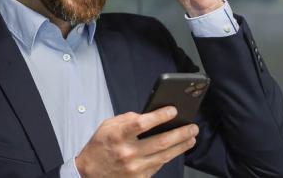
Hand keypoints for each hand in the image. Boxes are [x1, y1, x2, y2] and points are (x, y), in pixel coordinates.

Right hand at [75, 106, 198, 177]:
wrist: (89, 173)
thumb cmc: (100, 146)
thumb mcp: (108, 126)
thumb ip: (128, 119)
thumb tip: (151, 115)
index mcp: (117, 135)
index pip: (142, 123)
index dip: (160, 116)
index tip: (173, 110)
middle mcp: (127, 152)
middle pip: (160, 141)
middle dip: (181, 133)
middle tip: (193, 127)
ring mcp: (134, 168)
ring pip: (165, 156)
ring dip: (181, 146)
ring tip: (191, 138)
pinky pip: (159, 166)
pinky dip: (169, 156)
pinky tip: (177, 149)